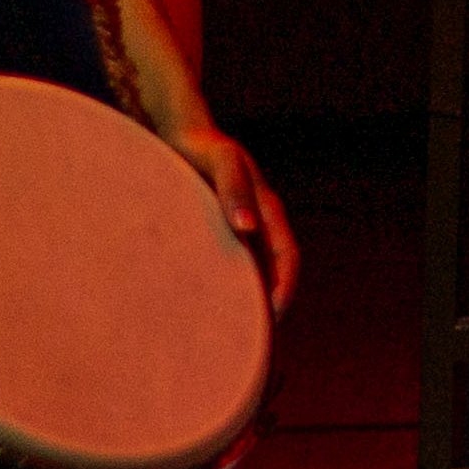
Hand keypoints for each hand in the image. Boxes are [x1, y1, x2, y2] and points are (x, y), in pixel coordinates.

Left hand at [188, 129, 298, 314]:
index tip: (271, 316)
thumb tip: (248, 228)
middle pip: (273, 271)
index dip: (284, 288)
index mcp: (268, 210)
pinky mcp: (219, 229)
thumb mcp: (221, 162)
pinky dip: (224, 286)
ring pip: (252, 270)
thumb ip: (233, 192)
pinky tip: (201, 303)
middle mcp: (259, 222)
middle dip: (268, 303)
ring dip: (246, 298)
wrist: (181, 131)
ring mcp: (240, 226)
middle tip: (251, 338)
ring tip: (227, 330)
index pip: (287, 258)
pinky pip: (229, 264)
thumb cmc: (201, 146)